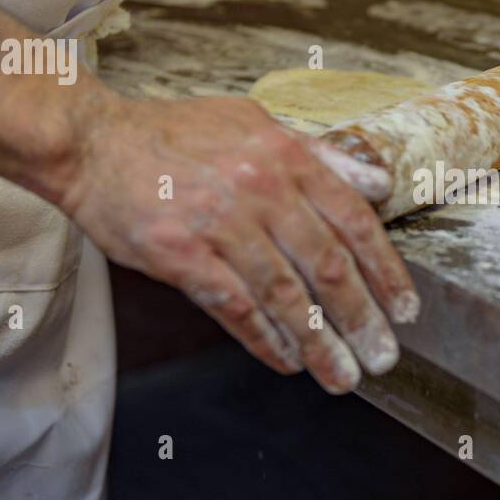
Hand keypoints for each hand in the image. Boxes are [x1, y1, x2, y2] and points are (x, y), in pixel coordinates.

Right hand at [60, 93, 419, 393]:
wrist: (94, 143)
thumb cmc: (176, 135)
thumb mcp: (255, 124)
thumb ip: (321, 157)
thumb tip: (379, 187)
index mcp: (285, 157)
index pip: (353, 221)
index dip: (386, 271)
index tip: (405, 309)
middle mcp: (259, 189)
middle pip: (327, 265)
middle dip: (362, 319)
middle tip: (382, 356)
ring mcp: (219, 223)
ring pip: (285, 295)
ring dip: (320, 343)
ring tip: (343, 375)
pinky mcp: (180, 254)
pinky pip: (235, 308)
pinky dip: (266, 340)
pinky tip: (287, 361)